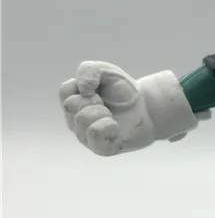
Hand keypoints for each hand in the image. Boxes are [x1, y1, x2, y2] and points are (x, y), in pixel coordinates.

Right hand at [59, 61, 199, 155]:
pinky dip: (106, 125)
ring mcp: (85, 136)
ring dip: (102, 111)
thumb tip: (83, 90)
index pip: (65, 90)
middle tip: (106, 103)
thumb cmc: (123, 92)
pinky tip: (115, 124)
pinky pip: (94, 134)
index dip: (85, 85)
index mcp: (72, 103)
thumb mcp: (106, 71)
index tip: (98, 89)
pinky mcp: (100, 148)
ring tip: (111, 114)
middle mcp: (74, 121)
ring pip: (82, 119)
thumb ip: (88, 70)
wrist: (147, 109)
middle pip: (71, 105)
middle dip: (94, 99)